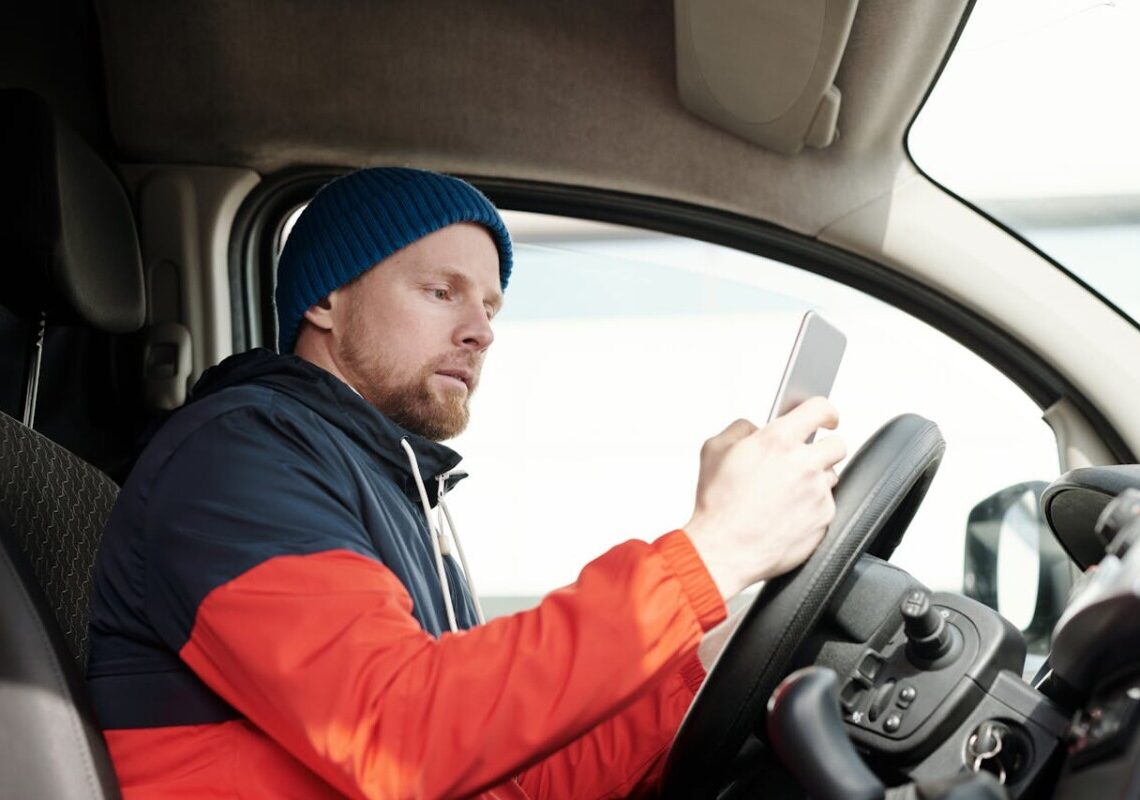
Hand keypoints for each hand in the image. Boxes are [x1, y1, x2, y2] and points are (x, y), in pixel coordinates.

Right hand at [684, 397, 845, 599]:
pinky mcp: (824, 518)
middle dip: (823, 448)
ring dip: (815, 479)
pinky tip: (787, 512)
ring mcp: (817, 493)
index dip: (825, 411)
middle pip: (836, 444)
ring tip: (786, 492)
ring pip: (830, 476)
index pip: (820, 408)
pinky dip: (811, 507)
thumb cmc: (716, 503)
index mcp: (778, 440)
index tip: (826, 417)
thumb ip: (741, 428)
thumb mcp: (714, 450)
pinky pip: (825, 505)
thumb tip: (757, 428)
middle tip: (804, 458)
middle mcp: (804, 464)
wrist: (723, 549)